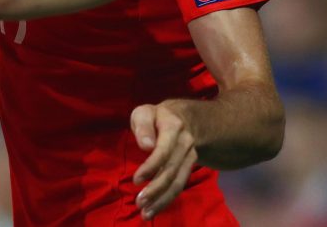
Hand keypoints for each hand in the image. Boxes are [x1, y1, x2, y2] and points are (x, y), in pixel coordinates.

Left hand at [131, 102, 196, 220]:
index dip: (151, 166)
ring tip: (145, 213)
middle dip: (155, 189)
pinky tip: (154, 210)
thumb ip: (142, 125)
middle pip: (171, 170)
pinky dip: (167, 199)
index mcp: (173, 127)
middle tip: (139, 202)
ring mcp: (190, 156)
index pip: (164, 150)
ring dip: (162, 199)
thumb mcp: (144, 112)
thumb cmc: (156, 117)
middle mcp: (185, 142)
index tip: (136, 180)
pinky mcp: (189, 167)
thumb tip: (146, 146)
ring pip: (178, 182)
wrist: (183, 118)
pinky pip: (179, 185)